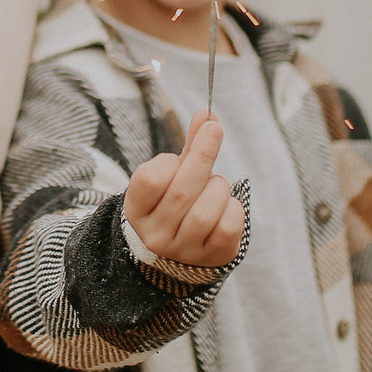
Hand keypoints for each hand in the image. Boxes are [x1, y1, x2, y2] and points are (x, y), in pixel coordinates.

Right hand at [123, 112, 244, 267]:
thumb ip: (189, 146)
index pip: (149, 179)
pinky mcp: (213, 257)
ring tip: (214, 186)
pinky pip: (229, 225)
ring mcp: (184, 250)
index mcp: (137, 211)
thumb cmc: (174, 204)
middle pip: (182, 192)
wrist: (181, 254)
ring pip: (207, 210)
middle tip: (214, 130)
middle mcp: (156, 235)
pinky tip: (225, 206)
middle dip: (203, 154)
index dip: (167, 161)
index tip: (176, 157)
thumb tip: (207, 114)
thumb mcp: (172, 176)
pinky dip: (233, 207)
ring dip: (218, 187)